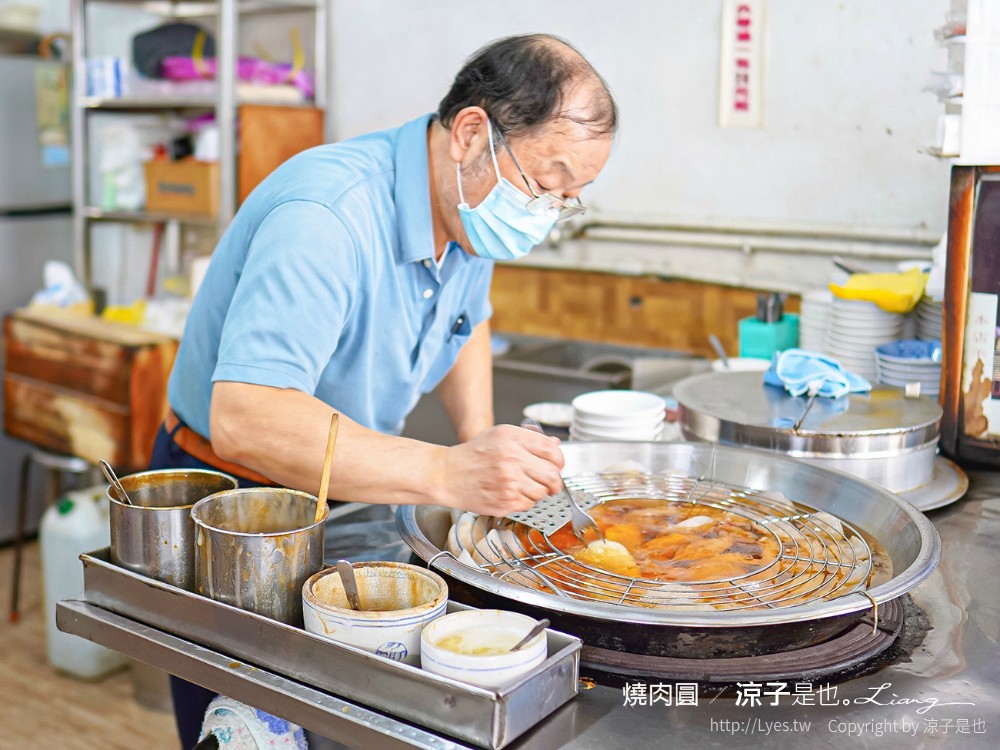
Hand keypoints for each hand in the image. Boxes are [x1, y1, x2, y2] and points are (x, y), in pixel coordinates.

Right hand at [438, 424, 564, 515]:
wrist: (447, 475)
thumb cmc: (473, 455)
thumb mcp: (500, 435)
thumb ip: (530, 438)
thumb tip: (556, 445)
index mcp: (512, 438)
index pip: (552, 450)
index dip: (559, 460)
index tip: (556, 465)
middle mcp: (512, 459)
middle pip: (553, 475)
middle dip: (555, 481)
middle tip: (550, 483)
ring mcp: (509, 482)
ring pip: (543, 492)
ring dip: (538, 492)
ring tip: (523, 486)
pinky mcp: (505, 501)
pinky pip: (528, 504)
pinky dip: (524, 501)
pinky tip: (511, 493)